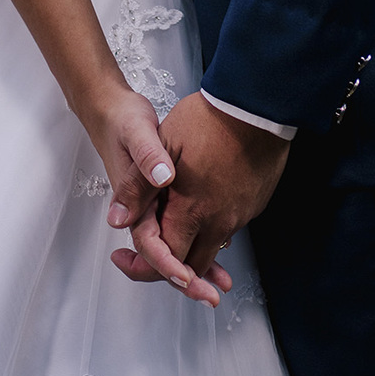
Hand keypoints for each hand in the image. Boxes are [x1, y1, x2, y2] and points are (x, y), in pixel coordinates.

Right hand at [83, 84, 223, 301]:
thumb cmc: (123, 121)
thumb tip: (160, 177)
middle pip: (162, 256)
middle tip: (212, 295)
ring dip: (196, 267)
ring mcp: (152, 208)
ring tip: (221, 284)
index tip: (188, 278)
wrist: (114, 111)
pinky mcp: (163, 200)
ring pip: (174, 246)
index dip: (168, 264)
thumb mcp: (136, 132)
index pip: (149, 244)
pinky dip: (199, 244)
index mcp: (133, 202)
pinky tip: (221, 247)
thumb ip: (147, 155)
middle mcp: (141, 211)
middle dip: (186, 279)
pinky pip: (181, 230)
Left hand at [109, 92, 289, 303]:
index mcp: (192, 210)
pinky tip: (202, 207)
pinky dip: (213, 228)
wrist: (257, 105)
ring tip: (174, 234)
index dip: (143, 267)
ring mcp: (240, 214)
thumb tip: (118, 219)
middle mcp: (219, 221)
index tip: (125, 260)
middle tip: (148, 257)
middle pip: (191, 264)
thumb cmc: (211, 120)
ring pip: (212, 247)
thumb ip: (138, 186)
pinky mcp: (253, 204)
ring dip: (193, 248)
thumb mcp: (163, 145)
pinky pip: (230, 227)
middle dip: (169, 269)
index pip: (166, 258)